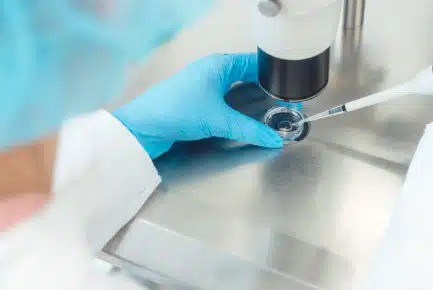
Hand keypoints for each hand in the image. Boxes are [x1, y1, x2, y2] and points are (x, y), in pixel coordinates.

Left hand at [114, 53, 282, 158]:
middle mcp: (212, 71)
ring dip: (251, 101)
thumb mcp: (219, 121)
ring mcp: (204, 85)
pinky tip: (246, 120)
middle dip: (265, 91)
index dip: (274, 77)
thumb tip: (272, 138)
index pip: (256, 64)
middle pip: (248, 77)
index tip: (289, 91)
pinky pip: (226, 101)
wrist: (143, 127)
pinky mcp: (198, 101)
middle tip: (284, 105)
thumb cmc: (175, 112)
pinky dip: (238, 109)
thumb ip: (249, 130)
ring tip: (270, 113)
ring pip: (237, 90)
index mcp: (219, 65)